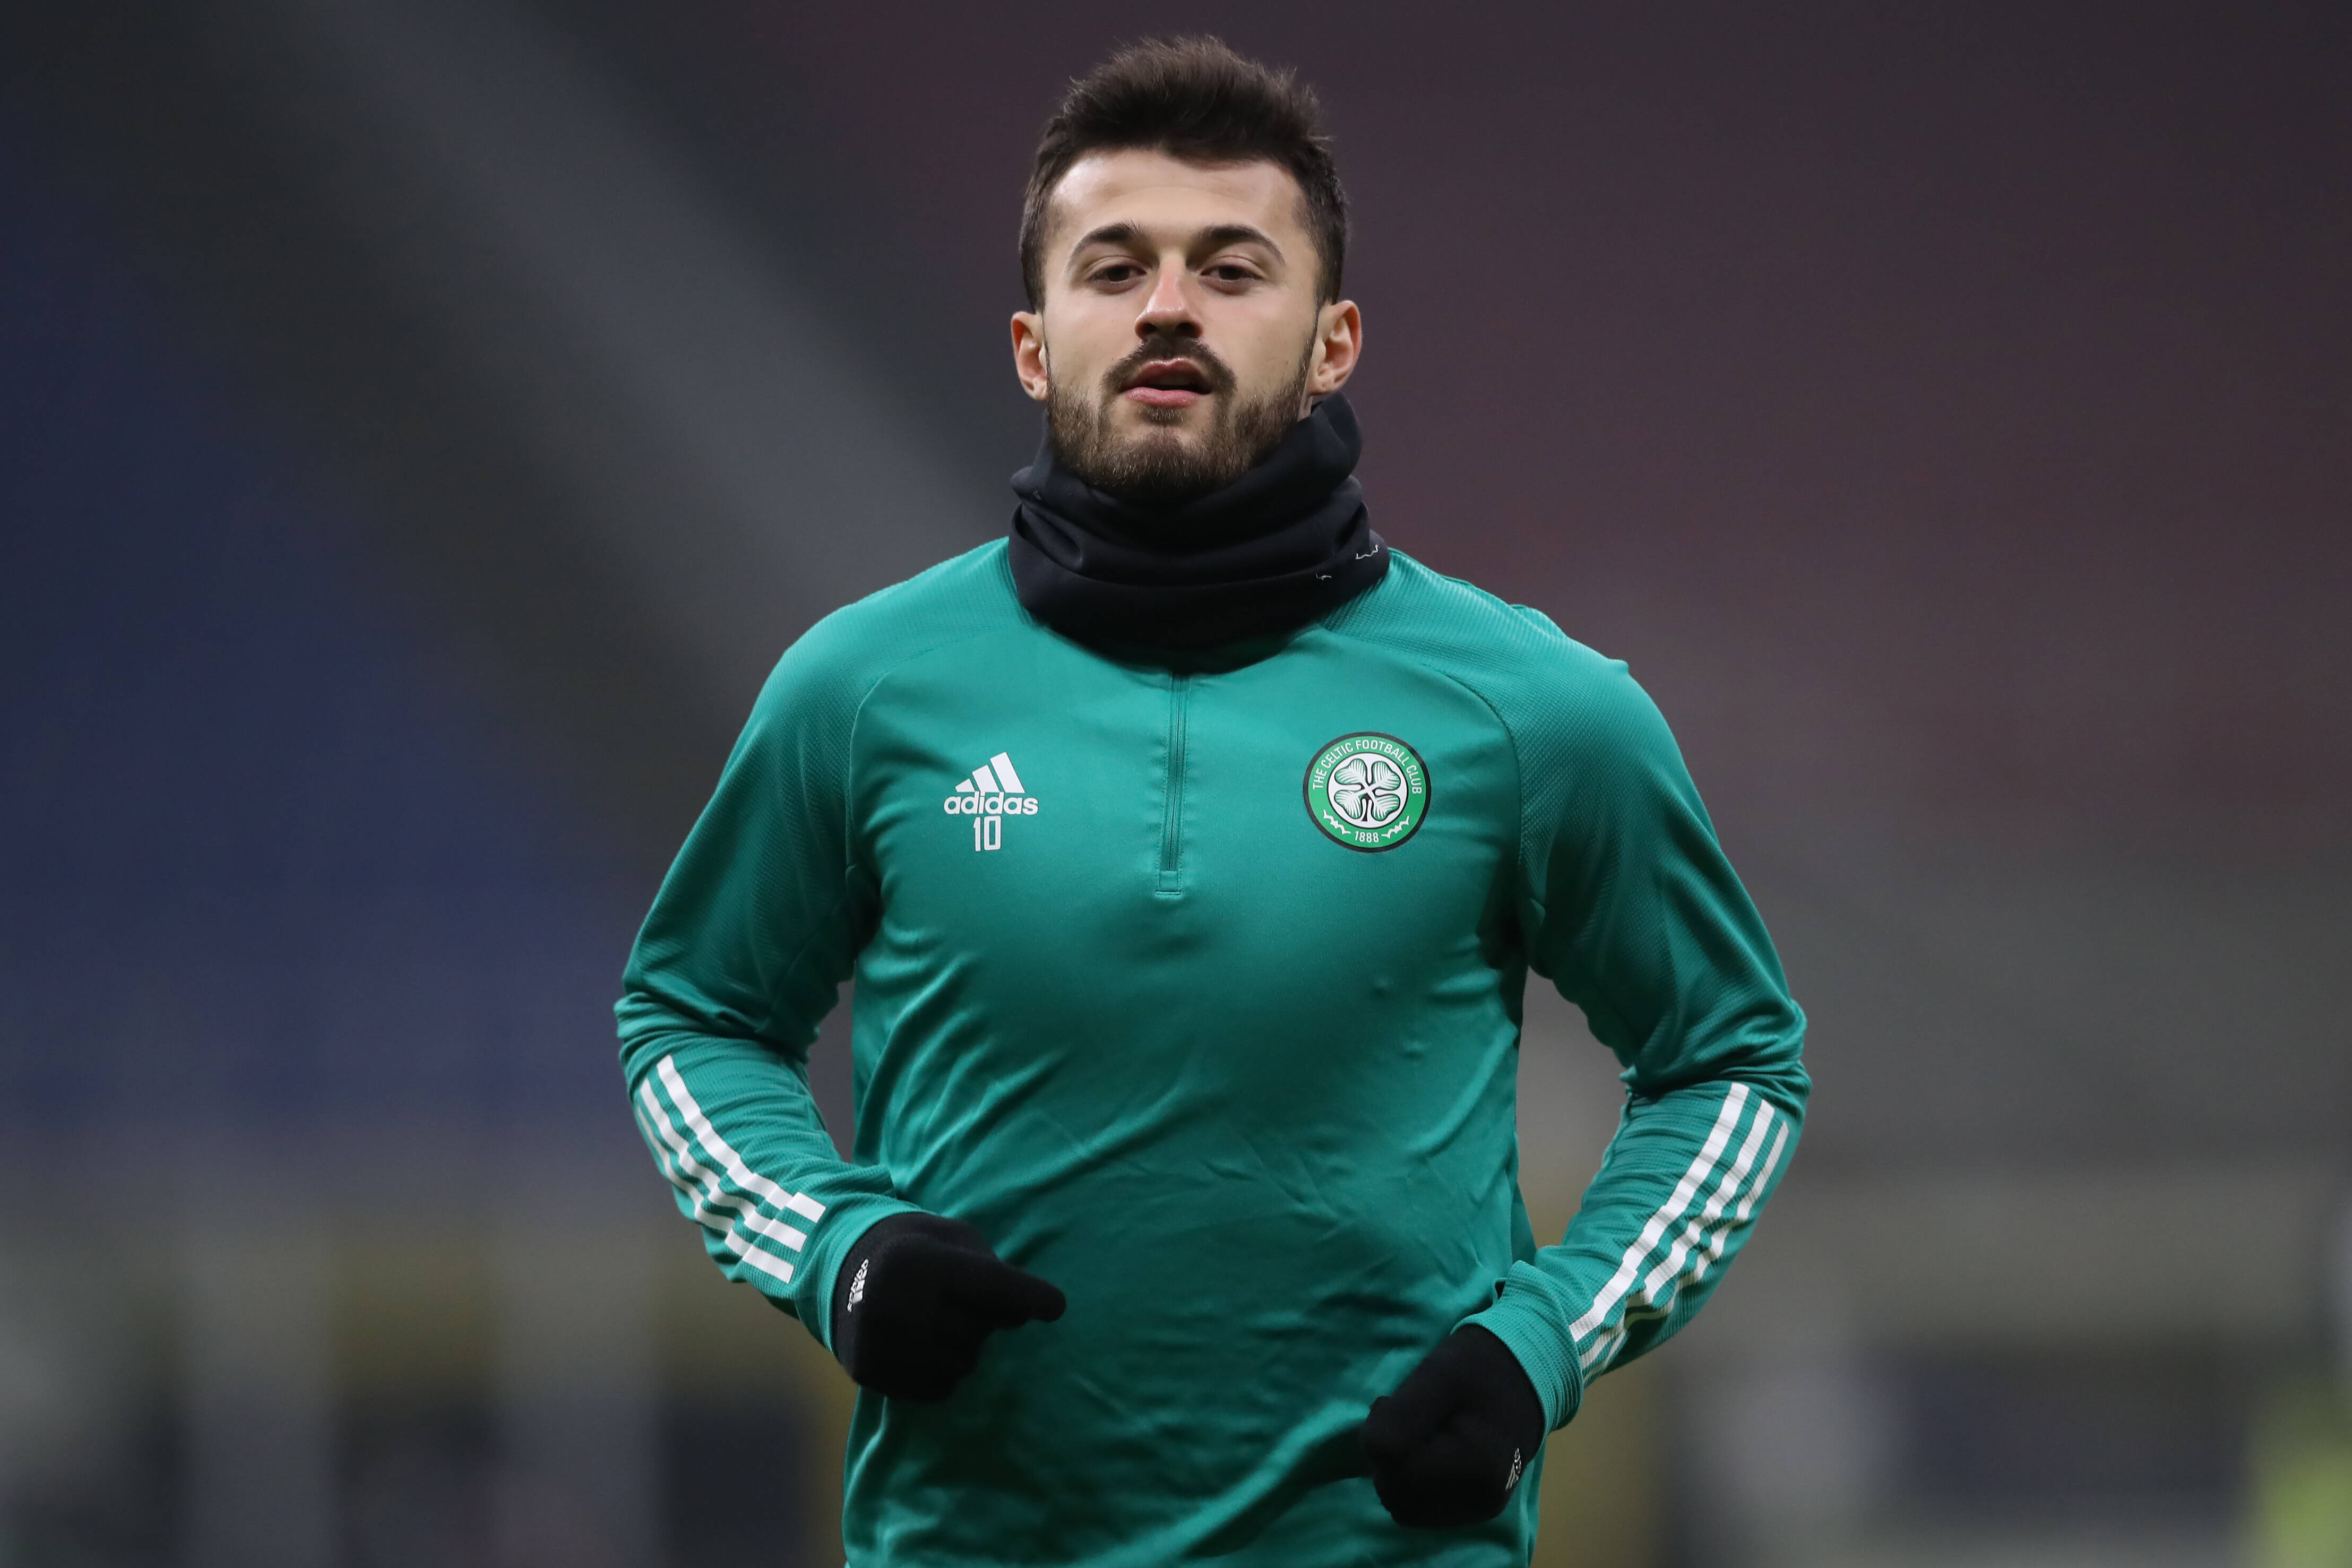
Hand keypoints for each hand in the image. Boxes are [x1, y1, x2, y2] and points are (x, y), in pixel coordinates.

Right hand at [829, 1213, 1065, 1400]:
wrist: (841, 1269)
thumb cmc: (914, 1247)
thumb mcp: (951, 1237)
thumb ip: (989, 1269)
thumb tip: (1022, 1315)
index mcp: (923, 1262)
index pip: (991, 1286)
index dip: (1029, 1296)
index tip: (1056, 1307)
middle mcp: (900, 1304)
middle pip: (980, 1331)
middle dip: (985, 1320)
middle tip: (963, 1303)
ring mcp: (881, 1343)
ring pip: (962, 1365)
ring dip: (964, 1348)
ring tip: (939, 1323)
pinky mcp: (871, 1373)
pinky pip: (937, 1389)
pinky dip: (942, 1372)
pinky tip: (924, 1346)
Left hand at [1362, 1325, 1544, 1527]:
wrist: (1526, 1373)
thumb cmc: (1480, 1366)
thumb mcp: (1437, 1373)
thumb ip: (1403, 1415)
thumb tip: (1376, 1452)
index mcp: (1476, 1466)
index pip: (1394, 1473)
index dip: (1378, 1440)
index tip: (1389, 1404)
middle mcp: (1482, 1499)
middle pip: (1396, 1496)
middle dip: (1386, 1459)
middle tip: (1403, 1417)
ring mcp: (1481, 1507)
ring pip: (1405, 1508)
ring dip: (1397, 1472)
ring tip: (1417, 1433)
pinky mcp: (1477, 1508)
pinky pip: (1422, 1510)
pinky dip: (1413, 1483)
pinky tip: (1428, 1451)